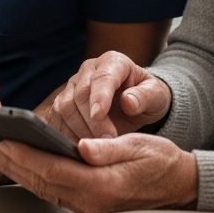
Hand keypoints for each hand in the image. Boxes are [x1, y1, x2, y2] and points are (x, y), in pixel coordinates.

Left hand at [0, 133, 196, 212]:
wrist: (183, 188)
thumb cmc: (162, 162)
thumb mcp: (140, 146)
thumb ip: (109, 148)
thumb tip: (82, 147)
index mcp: (102, 185)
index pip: (54, 169)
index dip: (26, 155)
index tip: (4, 140)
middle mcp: (91, 202)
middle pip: (42, 182)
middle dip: (12, 164)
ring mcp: (89, 209)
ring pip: (45, 190)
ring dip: (19, 172)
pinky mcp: (90, 208)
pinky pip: (55, 193)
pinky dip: (35, 179)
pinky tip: (22, 168)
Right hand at [50, 51, 171, 138]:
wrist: (135, 102)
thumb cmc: (147, 97)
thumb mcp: (156, 96)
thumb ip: (145, 96)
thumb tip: (128, 101)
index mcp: (112, 62)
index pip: (102, 77)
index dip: (99, 95)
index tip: (99, 114)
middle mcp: (88, 70)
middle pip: (80, 94)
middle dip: (91, 121)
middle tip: (105, 143)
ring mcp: (72, 86)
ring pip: (64, 107)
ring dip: (77, 131)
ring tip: (96, 149)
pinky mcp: (63, 103)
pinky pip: (56, 120)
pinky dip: (65, 136)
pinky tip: (79, 151)